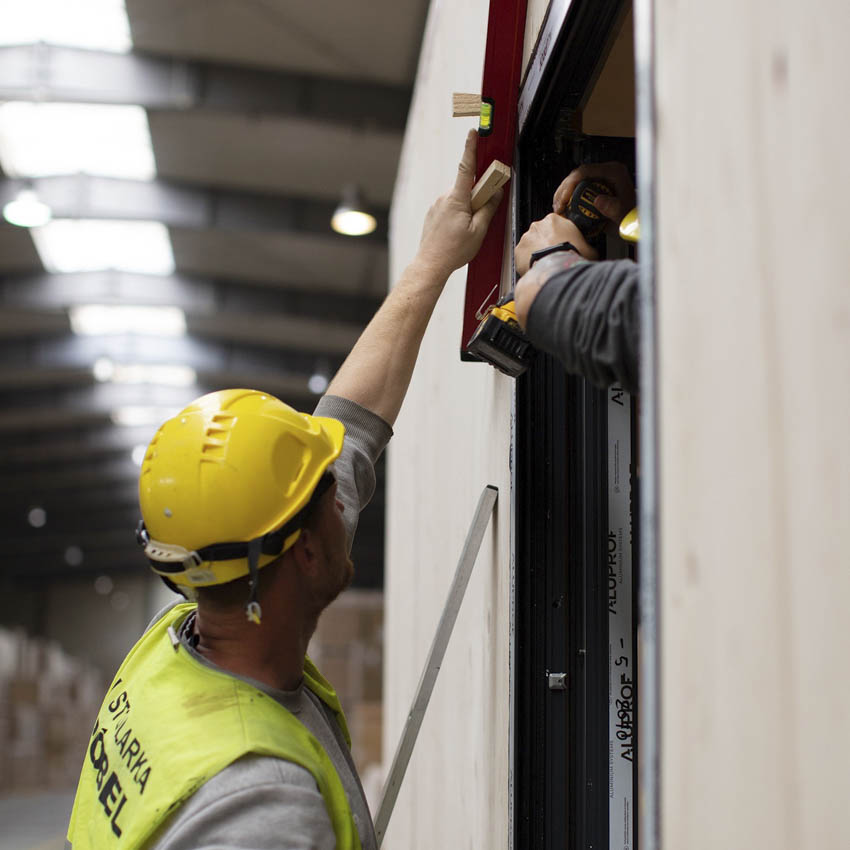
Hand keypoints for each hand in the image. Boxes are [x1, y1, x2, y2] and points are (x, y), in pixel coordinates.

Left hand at [415, 129, 503, 278]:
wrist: (431, 264)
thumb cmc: (454, 250)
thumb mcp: (478, 231)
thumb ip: (488, 209)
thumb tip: (495, 193)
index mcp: (457, 199)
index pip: (466, 167)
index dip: (470, 148)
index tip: (473, 133)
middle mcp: (444, 198)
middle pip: (467, 187)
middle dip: (477, 196)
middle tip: (481, 217)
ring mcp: (437, 205)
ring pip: (459, 198)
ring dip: (468, 207)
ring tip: (466, 230)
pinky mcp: (433, 213)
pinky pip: (450, 207)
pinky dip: (458, 214)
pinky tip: (457, 232)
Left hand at [514, 213, 597, 276]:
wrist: (556, 268)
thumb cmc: (572, 256)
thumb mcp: (589, 248)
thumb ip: (587, 246)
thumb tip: (592, 252)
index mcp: (554, 219)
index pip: (555, 225)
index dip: (559, 237)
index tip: (562, 246)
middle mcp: (537, 226)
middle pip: (541, 234)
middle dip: (545, 244)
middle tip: (553, 257)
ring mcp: (526, 238)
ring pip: (530, 245)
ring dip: (536, 253)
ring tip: (545, 266)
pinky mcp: (518, 251)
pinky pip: (522, 257)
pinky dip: (527, 263)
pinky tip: (537, 270)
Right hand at [552, 162, 635, 232]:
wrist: (635, 224)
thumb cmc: (631, 219)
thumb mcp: (624, 215)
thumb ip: (614, 208)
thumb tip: (598, 200)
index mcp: (614, 172)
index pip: (584, 171)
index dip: (569, 185)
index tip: (563, 200)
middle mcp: (606, 172)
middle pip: (577, 175)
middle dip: (563, 190)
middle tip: (558, 207)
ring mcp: (600, 178)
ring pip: (575, 181)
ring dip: (563, 194)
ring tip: (558, 209)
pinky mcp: (595, 186)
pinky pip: (577, 187)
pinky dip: (568, 198)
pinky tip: (564, 208)